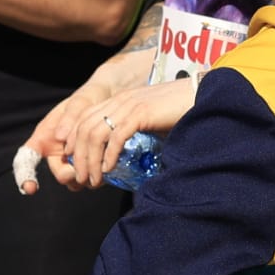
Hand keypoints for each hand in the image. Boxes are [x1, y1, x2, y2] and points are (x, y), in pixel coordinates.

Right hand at [17, 81, 109, 192]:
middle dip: (74, 175)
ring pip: (78, 181)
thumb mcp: (80, 102)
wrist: (111, 99)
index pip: (26, 160)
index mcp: (45, 139)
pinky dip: (102, 176)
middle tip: (88, 168)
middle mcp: (58, 154)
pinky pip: (93, 178)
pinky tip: (110, 168)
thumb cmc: (89, 99)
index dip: (25, 176)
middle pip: (62, 175)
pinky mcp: (92, 165)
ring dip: (90, 178)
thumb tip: (60, 136)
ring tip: (102, 167)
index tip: (30, 188)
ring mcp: (75, 162)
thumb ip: (71, 116)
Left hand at [63, 78, 195, 188]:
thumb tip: (125, 156)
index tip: (74, 162)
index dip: (74, 140)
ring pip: (96, 134)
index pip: (84, 118)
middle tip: (81, 178)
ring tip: (93, 179)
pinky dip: (109, 155)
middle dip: (78, 156)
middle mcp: (120, 100)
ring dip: (90, 160)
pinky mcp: (142, 113)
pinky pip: (117, 136)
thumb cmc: (179, 110)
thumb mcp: (149, 118)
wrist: (200, 95)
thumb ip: (135, 130)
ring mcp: (130, 105)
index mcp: (120, 99)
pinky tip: (109, 169)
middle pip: (85, 128)